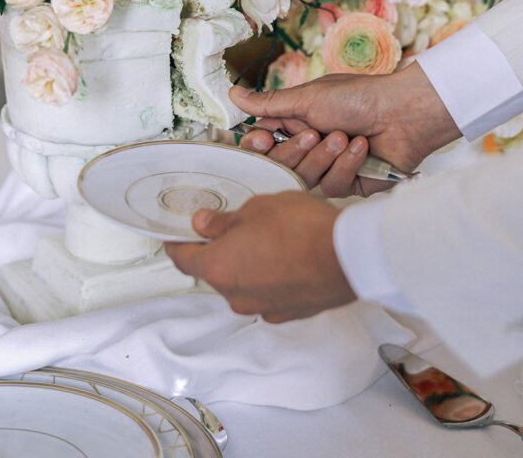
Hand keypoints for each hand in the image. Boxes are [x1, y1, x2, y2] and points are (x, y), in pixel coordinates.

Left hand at [164, 192, 355, 321]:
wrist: (348, 256)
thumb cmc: (300, 227)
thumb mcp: (256, 208)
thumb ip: (224, 221)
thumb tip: (202, 225)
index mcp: (219, 267)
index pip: (183, 259)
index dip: (176, 244)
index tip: (174, 235)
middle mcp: (235, 295)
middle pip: (213, 272)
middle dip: (216, 251)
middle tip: (229, 226)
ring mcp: (262, 308)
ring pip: (241, 284)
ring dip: (244, 265)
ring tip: (264, 239)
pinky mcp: (287, 313)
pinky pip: (266, 294)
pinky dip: (267, 278)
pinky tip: (285, 258)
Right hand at [230, 60, 459, 187]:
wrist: (403, 113)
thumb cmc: (359, 97)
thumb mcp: (308, 97)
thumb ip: (269, 104)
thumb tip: (233, 95)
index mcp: (297, 123)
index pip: (265, 143)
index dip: (261, 147)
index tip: (262, 141)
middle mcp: (311, 146)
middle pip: (282, 165)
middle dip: (296, 150)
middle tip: (312, 134)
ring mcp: (330, 167)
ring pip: (306, 178)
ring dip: (325, 156)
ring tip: (344, 135)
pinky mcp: (350, 184)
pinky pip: (333, 186)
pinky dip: (346, 164)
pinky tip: (362, 147)